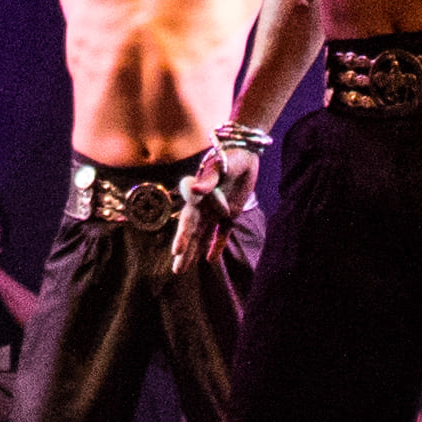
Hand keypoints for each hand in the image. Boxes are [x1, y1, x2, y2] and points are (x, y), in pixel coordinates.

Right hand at [169, 149, 257, 274]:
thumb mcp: (218, 166)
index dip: (182, 236)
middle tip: (176, 270)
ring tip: (183, 268)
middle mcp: (204, 206)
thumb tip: (194, 191)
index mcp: (199, 196)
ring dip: (195, 251)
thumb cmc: (228, 156)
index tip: (176, 251)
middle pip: (193, 232)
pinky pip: (222, 232)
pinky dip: (217, 245)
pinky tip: (211, 260)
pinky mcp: (230, 213)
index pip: (188, 220)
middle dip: (185, 251)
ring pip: (204, 235)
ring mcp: (216, 211)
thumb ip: (207, 180)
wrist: (244, 151)